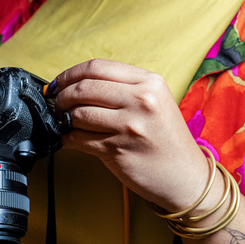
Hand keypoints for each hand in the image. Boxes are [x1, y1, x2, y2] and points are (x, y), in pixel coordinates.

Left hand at [50, 59, 211, 211]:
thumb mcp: (157, 101)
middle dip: (63, 96)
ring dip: (64, 119)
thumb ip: (124, 88)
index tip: (60, 82)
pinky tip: (72, 138)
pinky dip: (69, 138)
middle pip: (84, 88)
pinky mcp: (118, 150)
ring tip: (66, 122)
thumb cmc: (168, 140)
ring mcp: (129, 126)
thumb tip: (80, 84)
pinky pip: (79, 139)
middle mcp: (142, 100)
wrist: (186, 176)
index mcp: (150, 82)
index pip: (98, 67)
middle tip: (57, 102)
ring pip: (78, 114)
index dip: (71, 74)